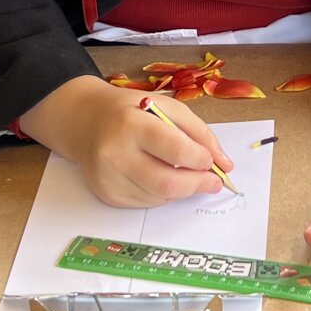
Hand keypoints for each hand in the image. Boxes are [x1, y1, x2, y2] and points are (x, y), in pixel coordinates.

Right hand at [20, 78, 232, 207]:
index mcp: (131, 124)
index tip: (212, 162)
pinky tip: (161, 176)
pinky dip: (163, 194)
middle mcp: (114, 154)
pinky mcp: (107, 195)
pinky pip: (147, 203)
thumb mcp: (168, 107)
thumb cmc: (132, 111)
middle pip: (167, 183)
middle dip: (197, 185)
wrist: (86, 121)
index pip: (175, 150)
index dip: (200, 159)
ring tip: (186, 174)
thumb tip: (225, 164)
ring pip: (159, 197)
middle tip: (213, 182)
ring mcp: (108, 178)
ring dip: (182, 189)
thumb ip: (199, 133)